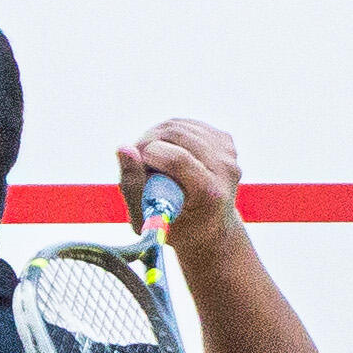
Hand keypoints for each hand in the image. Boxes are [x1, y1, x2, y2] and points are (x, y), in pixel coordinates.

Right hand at [119, 117, 249, 246]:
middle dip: (148, 142)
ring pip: (179, 125)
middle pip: (177, 135)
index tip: (136, 166)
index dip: (147, 154)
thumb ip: (131, 186)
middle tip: (138, 162)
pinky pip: (186, 124)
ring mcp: (228, 153)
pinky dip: (168, 135)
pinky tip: (166, 154)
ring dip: (155, 137)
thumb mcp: (146, 219)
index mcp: (210, 194)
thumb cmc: (173, 228)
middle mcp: (225, 170)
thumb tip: (124, 148)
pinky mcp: (224, 140)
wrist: (210, 228)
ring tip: (151, 161)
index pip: (178, 159)